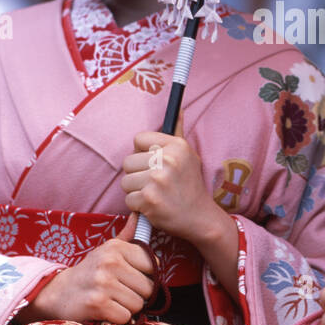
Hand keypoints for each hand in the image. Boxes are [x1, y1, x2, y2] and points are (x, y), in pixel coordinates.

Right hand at [27, 212, 155, 324]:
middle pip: (148, 288)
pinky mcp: (97, 304)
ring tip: (111, 300)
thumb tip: (139, 215)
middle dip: (137, 295)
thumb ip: (127, 235)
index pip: (154, 266)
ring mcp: (103, 283)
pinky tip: (105, 311)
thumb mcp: (106, 250)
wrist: (57, 292)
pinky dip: (117, 319)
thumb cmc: (89, 272)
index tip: (129, 278)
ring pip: (138, 304)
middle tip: (119, 292)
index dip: (145, 276)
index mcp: (116, 247)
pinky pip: (125, 317)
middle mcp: (110, 262)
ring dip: (127, 308)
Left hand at [120, 109, 220, 247]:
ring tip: (154, 194)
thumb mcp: (188, 155)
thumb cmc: (190, 184)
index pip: (138, 139)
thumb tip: (178, 107)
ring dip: (136, 190)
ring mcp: (157, 180)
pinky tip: (153, 206)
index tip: (152, 162)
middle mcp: (168, 160)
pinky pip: (128, 199)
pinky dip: (138, 206)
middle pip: (128, 161)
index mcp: (176, 146)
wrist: (199, 217)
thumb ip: (178, 132)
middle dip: (137, 174)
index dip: (142, 152)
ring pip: (125, 181)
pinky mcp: (149, 200)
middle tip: (154, 182)